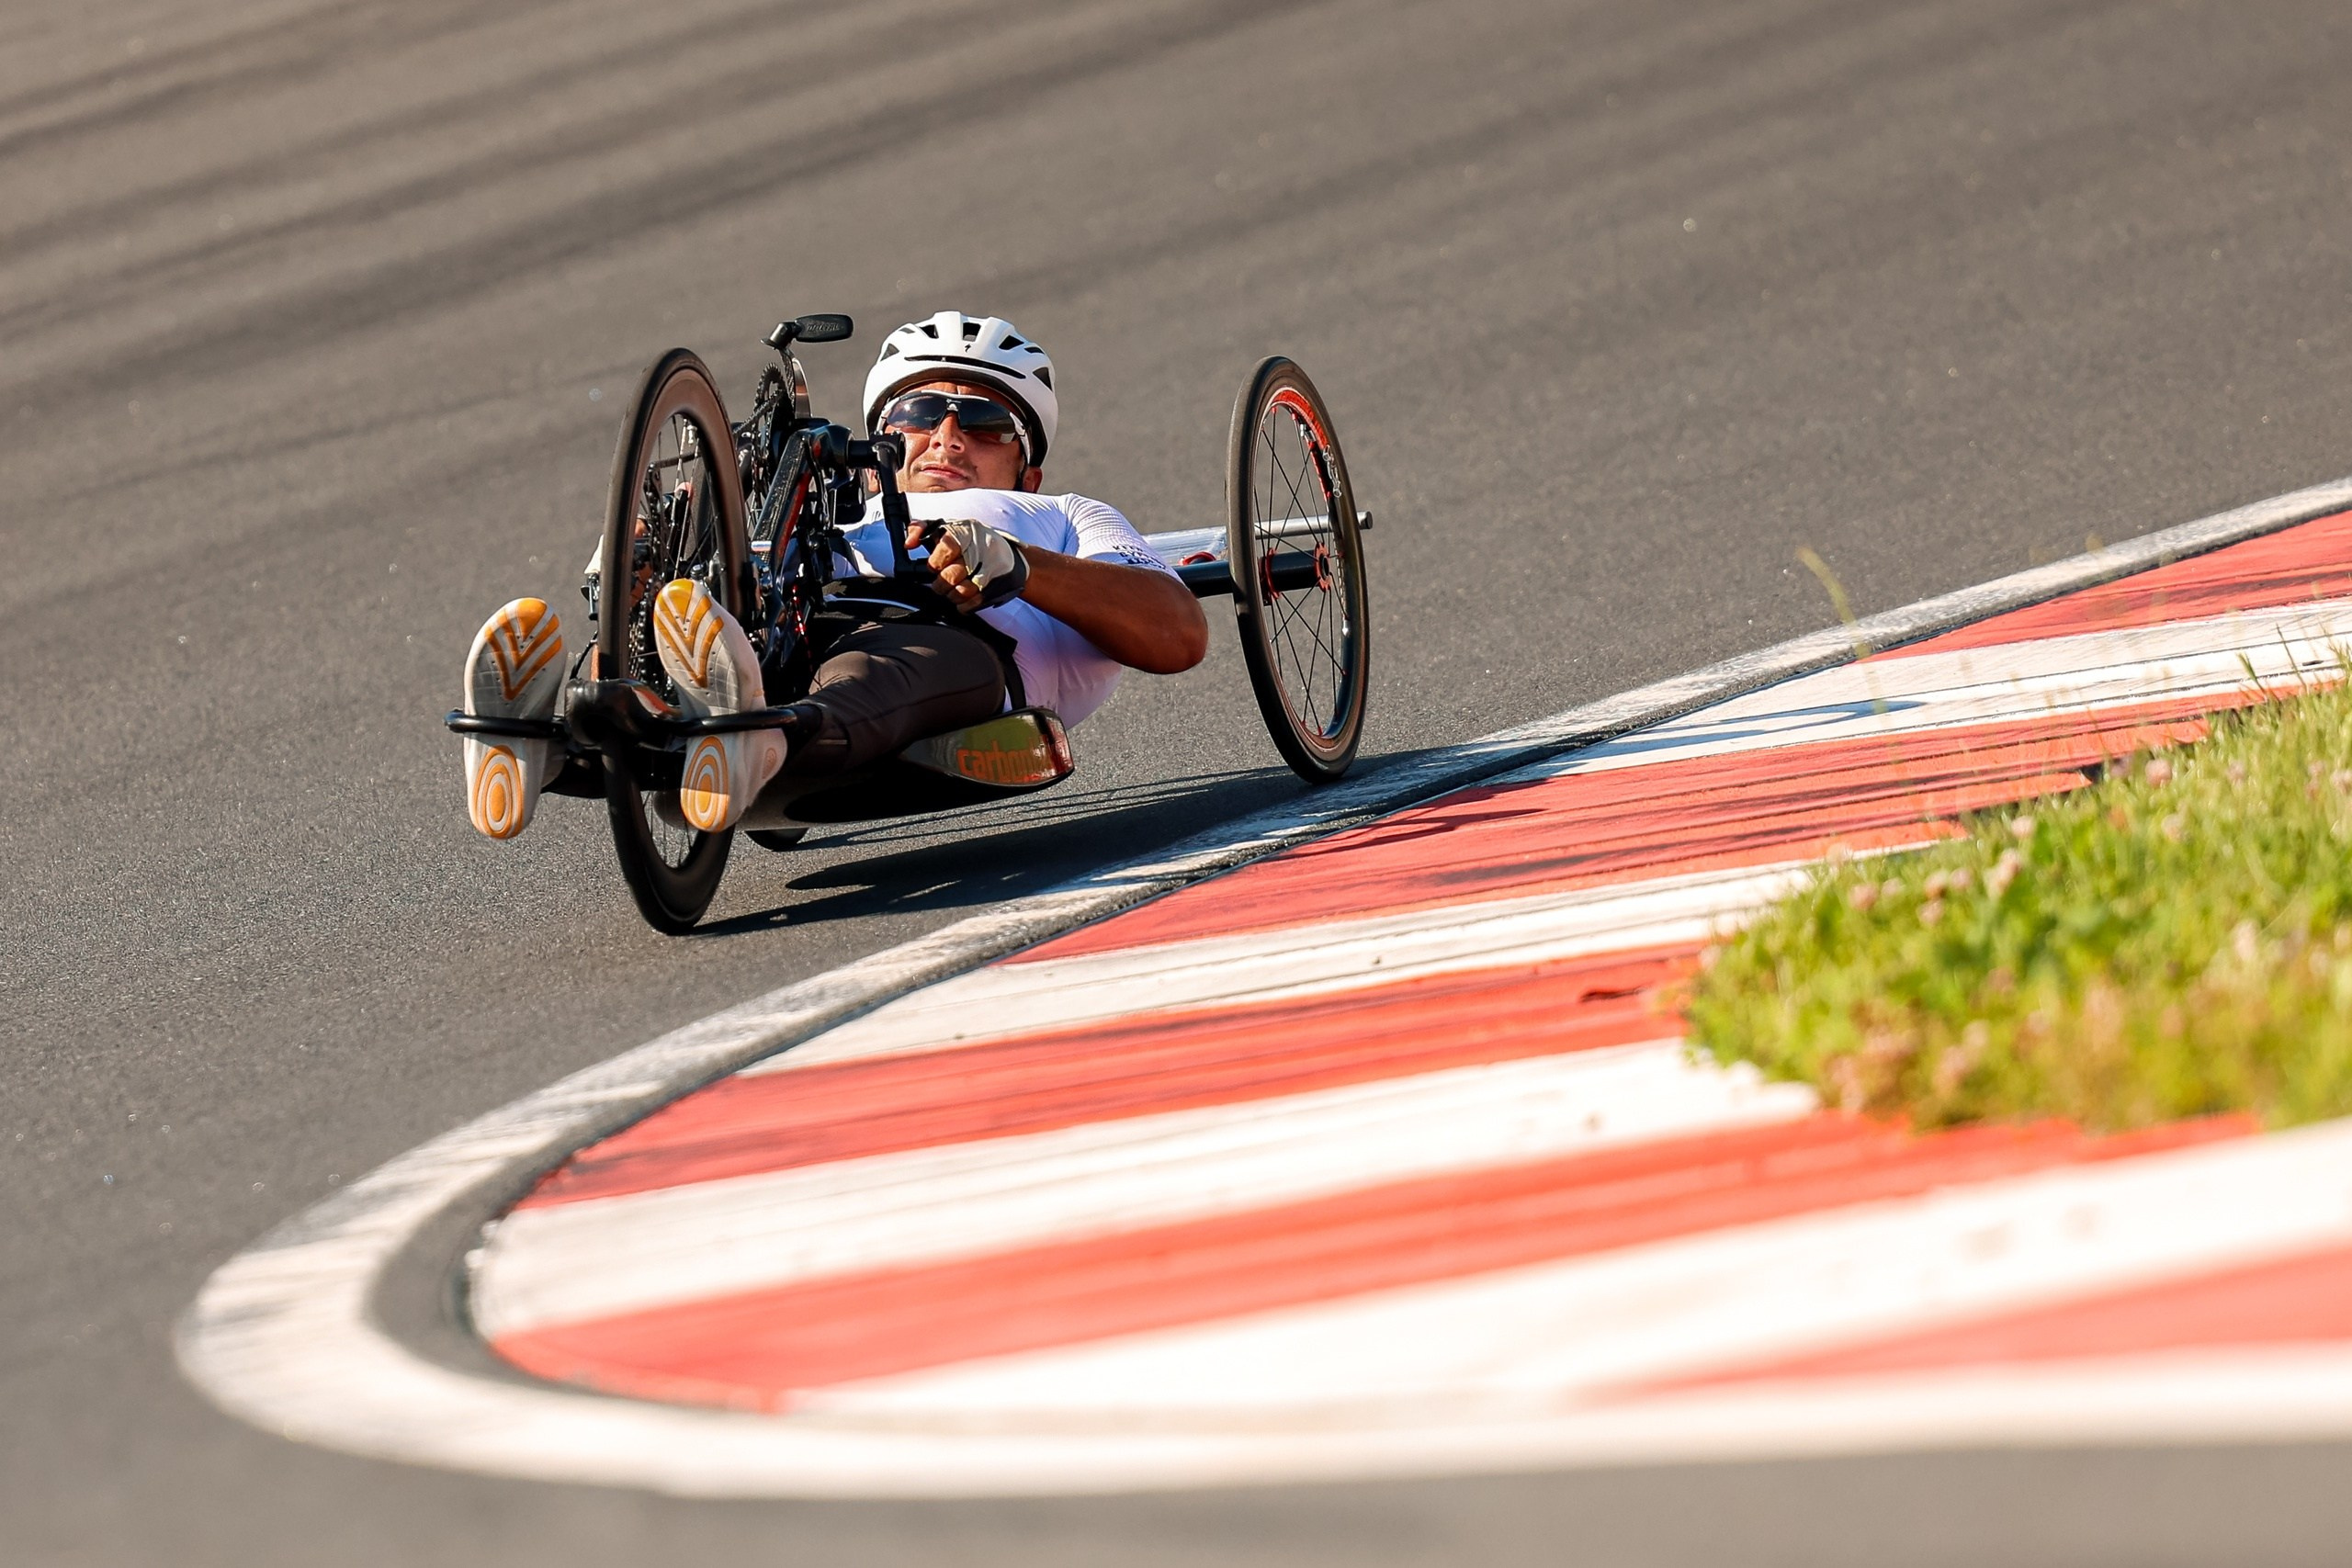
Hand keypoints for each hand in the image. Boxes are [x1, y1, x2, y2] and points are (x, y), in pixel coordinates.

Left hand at [910, 517, 1027, 610]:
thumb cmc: (971, 542)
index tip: (934, 566)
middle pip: (950, 576)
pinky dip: (962, 604)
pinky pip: (970, 604)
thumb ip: (922, 529)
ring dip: (951, 594)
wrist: (1009, 558)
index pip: (947, 546)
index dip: (936, 561)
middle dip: (941, 583)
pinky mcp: (994, 588)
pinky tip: (963, 596)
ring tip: (953, 588)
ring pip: (960, 592)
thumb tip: (908, 543)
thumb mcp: (949, 527)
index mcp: (966, 531)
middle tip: (942, 580)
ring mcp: (990, 570)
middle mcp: (980, 549)